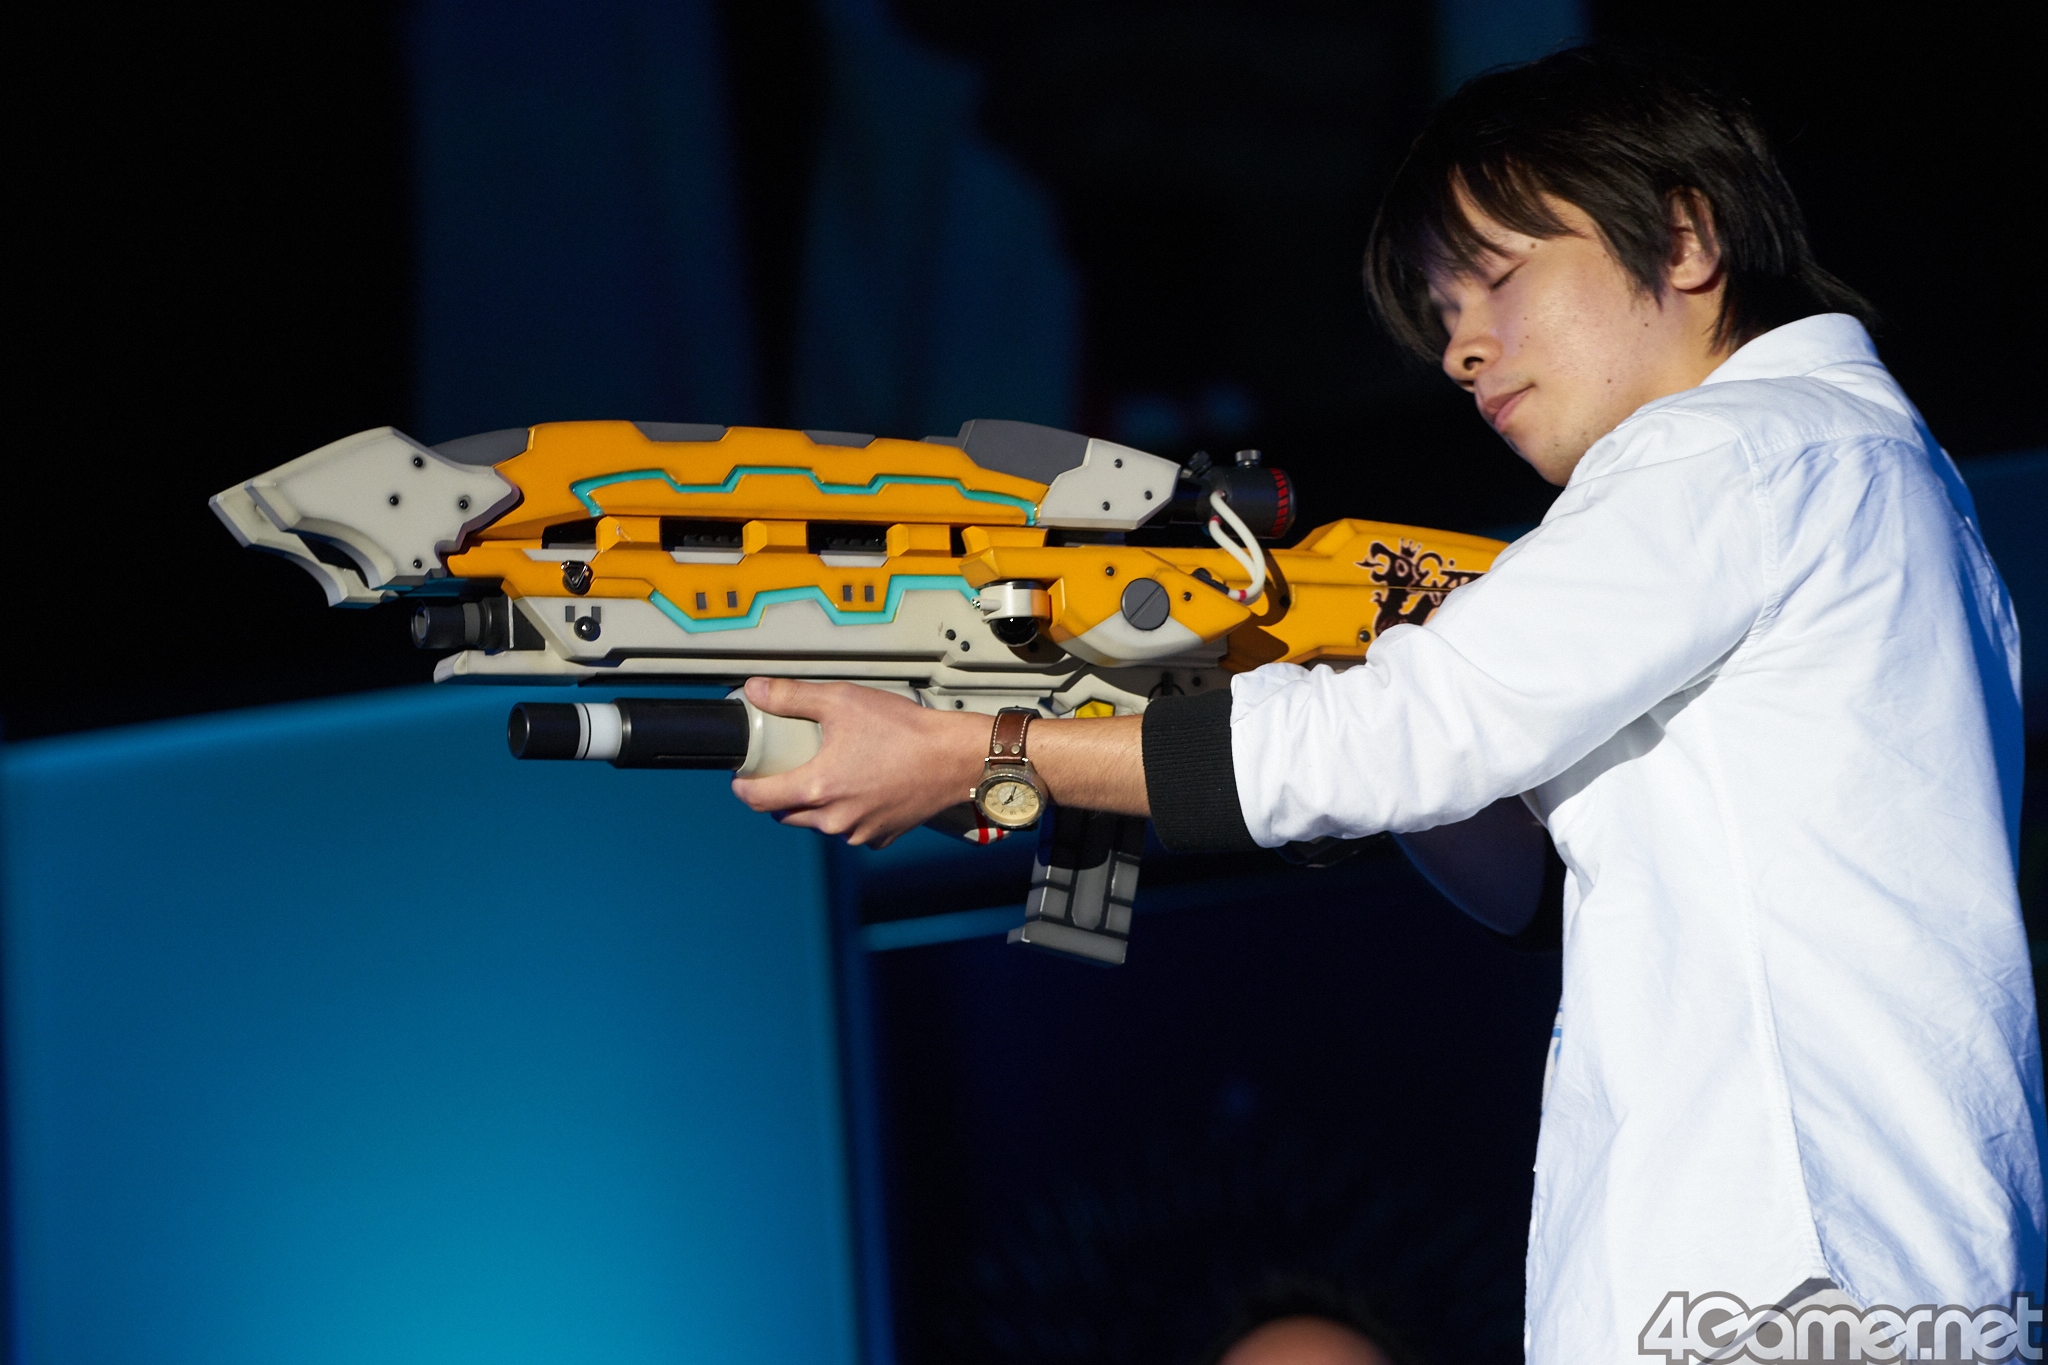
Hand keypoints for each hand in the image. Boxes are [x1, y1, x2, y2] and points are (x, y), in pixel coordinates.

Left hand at [730, 677, 986, 845]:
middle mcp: (835, 819)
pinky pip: (852, 829)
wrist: (954, 757)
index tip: (741, 778)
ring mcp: (859, 832)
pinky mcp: (882, 836)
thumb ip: (792, 697)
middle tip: (789, 767)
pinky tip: (861, 787)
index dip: (742, 787)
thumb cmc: (905, 730)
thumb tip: (756, 690)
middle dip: (780, 794)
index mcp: (818, 788)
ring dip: (816, 804)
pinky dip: (849, 812)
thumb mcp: (842, 700)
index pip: (757, 799)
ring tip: (830, 772)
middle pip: (786, 814)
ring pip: (819, 823)